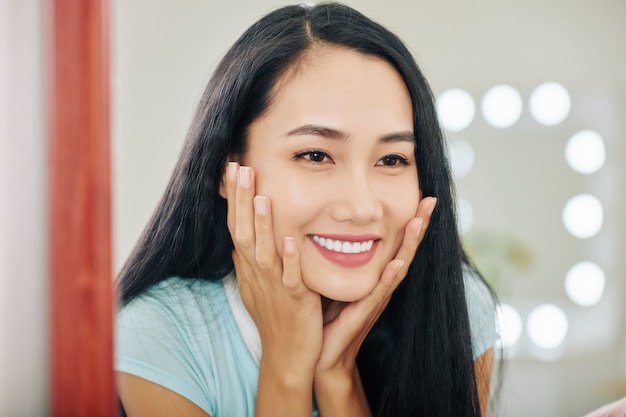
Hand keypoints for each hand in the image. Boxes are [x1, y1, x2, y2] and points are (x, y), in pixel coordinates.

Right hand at [223, 162, 322, 376]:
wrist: (286, 356)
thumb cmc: (275, 317)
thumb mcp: (257, 286)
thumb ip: (250, 261)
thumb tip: (240, 241)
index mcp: (250, 267)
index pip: (237, 225)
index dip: (234, 198)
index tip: (232, 168)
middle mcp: (257, 273)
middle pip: (243, 231)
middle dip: (241, 200)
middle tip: (240, 167)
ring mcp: (274, 287)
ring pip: (263, 251)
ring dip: (261, 224)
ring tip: (260, 196)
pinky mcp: (295, 301)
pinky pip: (290, 278)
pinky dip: (289, 259)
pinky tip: (291, 240)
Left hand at [313, 196, 435, 385]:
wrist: (324, 357)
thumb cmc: (329, 319)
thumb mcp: (337, 282)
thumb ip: (340, 261)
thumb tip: (332, 231)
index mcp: (377, 277)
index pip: (397, 244)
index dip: (409, 222)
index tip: (420, 197)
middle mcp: (382, 286)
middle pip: (406, 251)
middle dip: (419, 226)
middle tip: (430, 201)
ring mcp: (376, 299)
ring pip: (399, 267)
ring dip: (410, 245)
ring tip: (418, 222)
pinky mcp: (364, 313)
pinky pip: (380, 292)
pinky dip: (390, 277)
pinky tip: (398, 263)